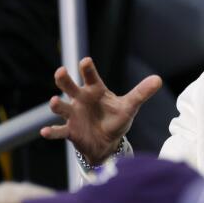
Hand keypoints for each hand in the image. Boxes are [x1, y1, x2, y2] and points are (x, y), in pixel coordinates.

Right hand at [40, 57, 161, 163]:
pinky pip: (58, 131)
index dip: (87, 70)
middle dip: (65, 80)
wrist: (107, 141)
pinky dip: (51, 131)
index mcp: (95, 91)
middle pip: (70, 87)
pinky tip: (45, 132)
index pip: (91, 78)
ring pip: (62, 107)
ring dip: (57, 105)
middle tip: (61, 71)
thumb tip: (158, 79)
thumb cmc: (116, 118)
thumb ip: (141, 93)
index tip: (85, 61)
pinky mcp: (69, 131)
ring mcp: (73, 115)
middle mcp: (81, 100)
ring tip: (55, 101)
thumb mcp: (130, 106)